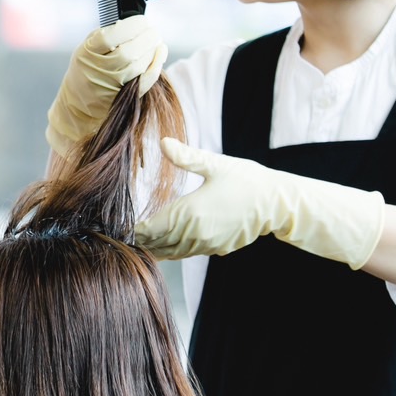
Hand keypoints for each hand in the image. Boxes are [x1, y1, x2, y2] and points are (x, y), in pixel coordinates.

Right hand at [45, 17, 168, 155]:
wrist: (79, 103)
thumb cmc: (86, 69)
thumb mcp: (86, 48)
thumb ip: (106, 35)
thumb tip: (135, 25)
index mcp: (87, 53)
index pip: (111, 36)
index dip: (132, 26)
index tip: (142, 21)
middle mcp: (99, 70)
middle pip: (128, 52)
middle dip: (147, 37)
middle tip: (153, 31)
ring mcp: (113, 85)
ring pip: (139, 65)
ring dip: (153, 49)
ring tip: (156, 41)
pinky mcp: (125, 95)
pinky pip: (146, 80)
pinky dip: (156, 65)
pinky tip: (160, 53)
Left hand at [135, 138, 385, 268]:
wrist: (277, 203)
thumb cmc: (247, 180)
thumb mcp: (215, 164)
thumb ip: (186, 156)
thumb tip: (163, 142)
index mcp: (190, 214)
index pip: (151, 229)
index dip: (133, 229)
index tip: (118, 224)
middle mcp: (195, 234)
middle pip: (157, 244)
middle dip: (140, 240)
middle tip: (120, 235)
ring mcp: (207, 245)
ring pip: (171, 253)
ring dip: (155, 247)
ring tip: (138, 241)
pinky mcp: (217, 250)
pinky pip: (186, 253)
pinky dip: (172, 249)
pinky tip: (165, 242)